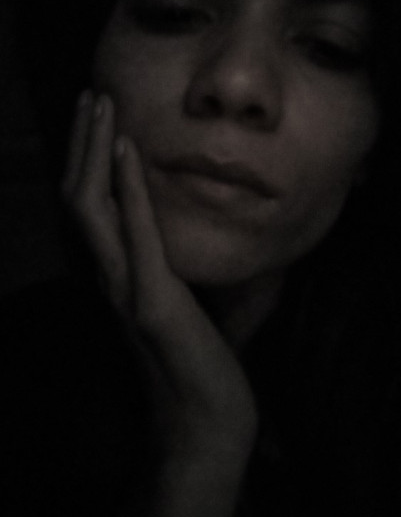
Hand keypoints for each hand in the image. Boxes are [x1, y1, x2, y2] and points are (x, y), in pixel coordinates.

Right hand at [61, 91, 257, 516]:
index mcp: (118, 273)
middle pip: (79, 196)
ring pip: (92, 208)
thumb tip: (178, 227)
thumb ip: (168, 263)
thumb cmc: (197, 359)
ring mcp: (128, 288)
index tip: (97, 115)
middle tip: (91, 93)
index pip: (89, 206)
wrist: (205, 422)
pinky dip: (130, 188)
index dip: (87, 158)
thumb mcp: (178, 299)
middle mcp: (111, 275)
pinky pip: (136, 235)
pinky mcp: (155, 303)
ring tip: (102, 106)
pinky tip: (131, 151)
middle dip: (83, 142)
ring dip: (95, 151)